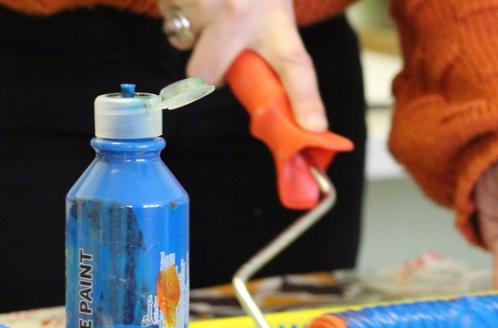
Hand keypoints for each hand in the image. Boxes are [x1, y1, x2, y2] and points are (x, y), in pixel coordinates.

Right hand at [160, 0, 327, 130]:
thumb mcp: (272, 3)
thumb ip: (271, 42)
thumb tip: (266, 86)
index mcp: (275, 17)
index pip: (296, 67)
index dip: (306, 101)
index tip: (313, 128)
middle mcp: (239, 13)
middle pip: (205, 75)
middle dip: (204, 68)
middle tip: (217, 44)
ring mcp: (204, 3)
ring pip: (181, 39)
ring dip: (190, 25)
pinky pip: (167, 14)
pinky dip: (175, 4)